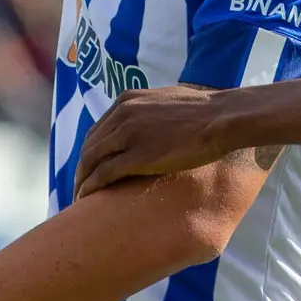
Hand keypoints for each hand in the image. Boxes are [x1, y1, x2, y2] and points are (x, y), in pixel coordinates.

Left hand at [76, 85, 234, 197]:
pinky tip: (86, 199)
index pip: (97, 130)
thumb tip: (155, 121)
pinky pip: (103, 174)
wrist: (221, 119)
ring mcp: (127, 135)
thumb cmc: (205, 113)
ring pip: (90, 161)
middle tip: (79, 187)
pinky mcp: (137, 156)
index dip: (89, 152)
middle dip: (81, 168)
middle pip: (89, 146)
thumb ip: (152, 110)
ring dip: (81, 181)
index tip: (89, 169)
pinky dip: (90, 187)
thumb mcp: (168, 102)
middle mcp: (122, 115)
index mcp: (127, 101)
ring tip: (79, 198)